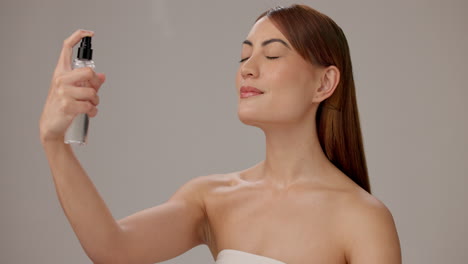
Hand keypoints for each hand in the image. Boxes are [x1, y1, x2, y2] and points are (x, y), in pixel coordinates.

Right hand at [39, 29, 105, 143]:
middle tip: (93, 93)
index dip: (78, 37)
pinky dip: (93, 111)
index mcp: (61, 72)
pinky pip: (90, 106)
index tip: (89, 33)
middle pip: (88, 72)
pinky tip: (89, 113)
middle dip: (96, 84)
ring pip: (92, 92)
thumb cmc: (63, 105)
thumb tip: (102, 75)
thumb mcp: (73, 90)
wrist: (52, 124)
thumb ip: (88, 82)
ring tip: (89, 106)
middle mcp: (60, 79)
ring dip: (95, 101)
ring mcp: (63, 92)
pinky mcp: (67, 105)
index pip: (66, 48)